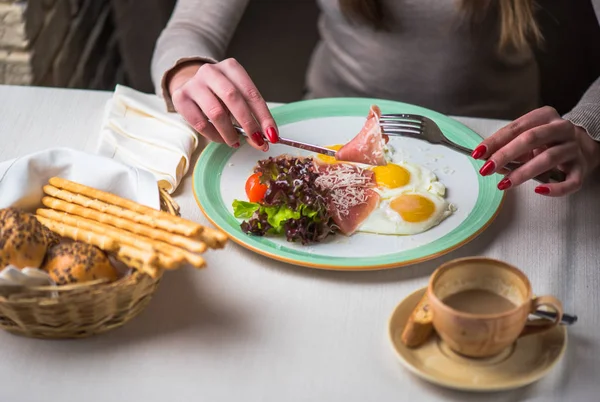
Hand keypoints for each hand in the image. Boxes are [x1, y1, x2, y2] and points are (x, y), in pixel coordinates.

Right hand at [168, 58, 277, 150]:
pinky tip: (221, 139)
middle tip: (257, 141)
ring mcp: (193, 84)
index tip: (272, 134)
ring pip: (216, 113)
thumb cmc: (218, 94)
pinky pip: (200, 123)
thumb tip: (264, 139)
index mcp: (231, 67)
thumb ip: (251, 115)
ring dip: (230, 133)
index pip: (251, 93)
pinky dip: (214, 135)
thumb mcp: (237, 98)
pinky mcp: (180, 98)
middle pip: (233, 99)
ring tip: (236, 142)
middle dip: (248, 124)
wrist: (189, 84)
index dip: (264, 116)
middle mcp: (211, 71)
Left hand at [471, 106, 599, 195]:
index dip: (495, 140)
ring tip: (504, 184)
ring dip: (523, 172)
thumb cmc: (547, 142)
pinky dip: (555, 188)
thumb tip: (485, 159)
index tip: (478, 153)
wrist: (583, 145)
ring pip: (548, 159)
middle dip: (505, 154)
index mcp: (545, 116)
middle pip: (531, 139)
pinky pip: (570, 181)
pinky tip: (539, 190)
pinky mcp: (582, 168)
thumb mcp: (528, 138)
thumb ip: (508, 146)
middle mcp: (562, 128)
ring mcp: (574, 148)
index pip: (516, 127)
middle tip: (486, 169)